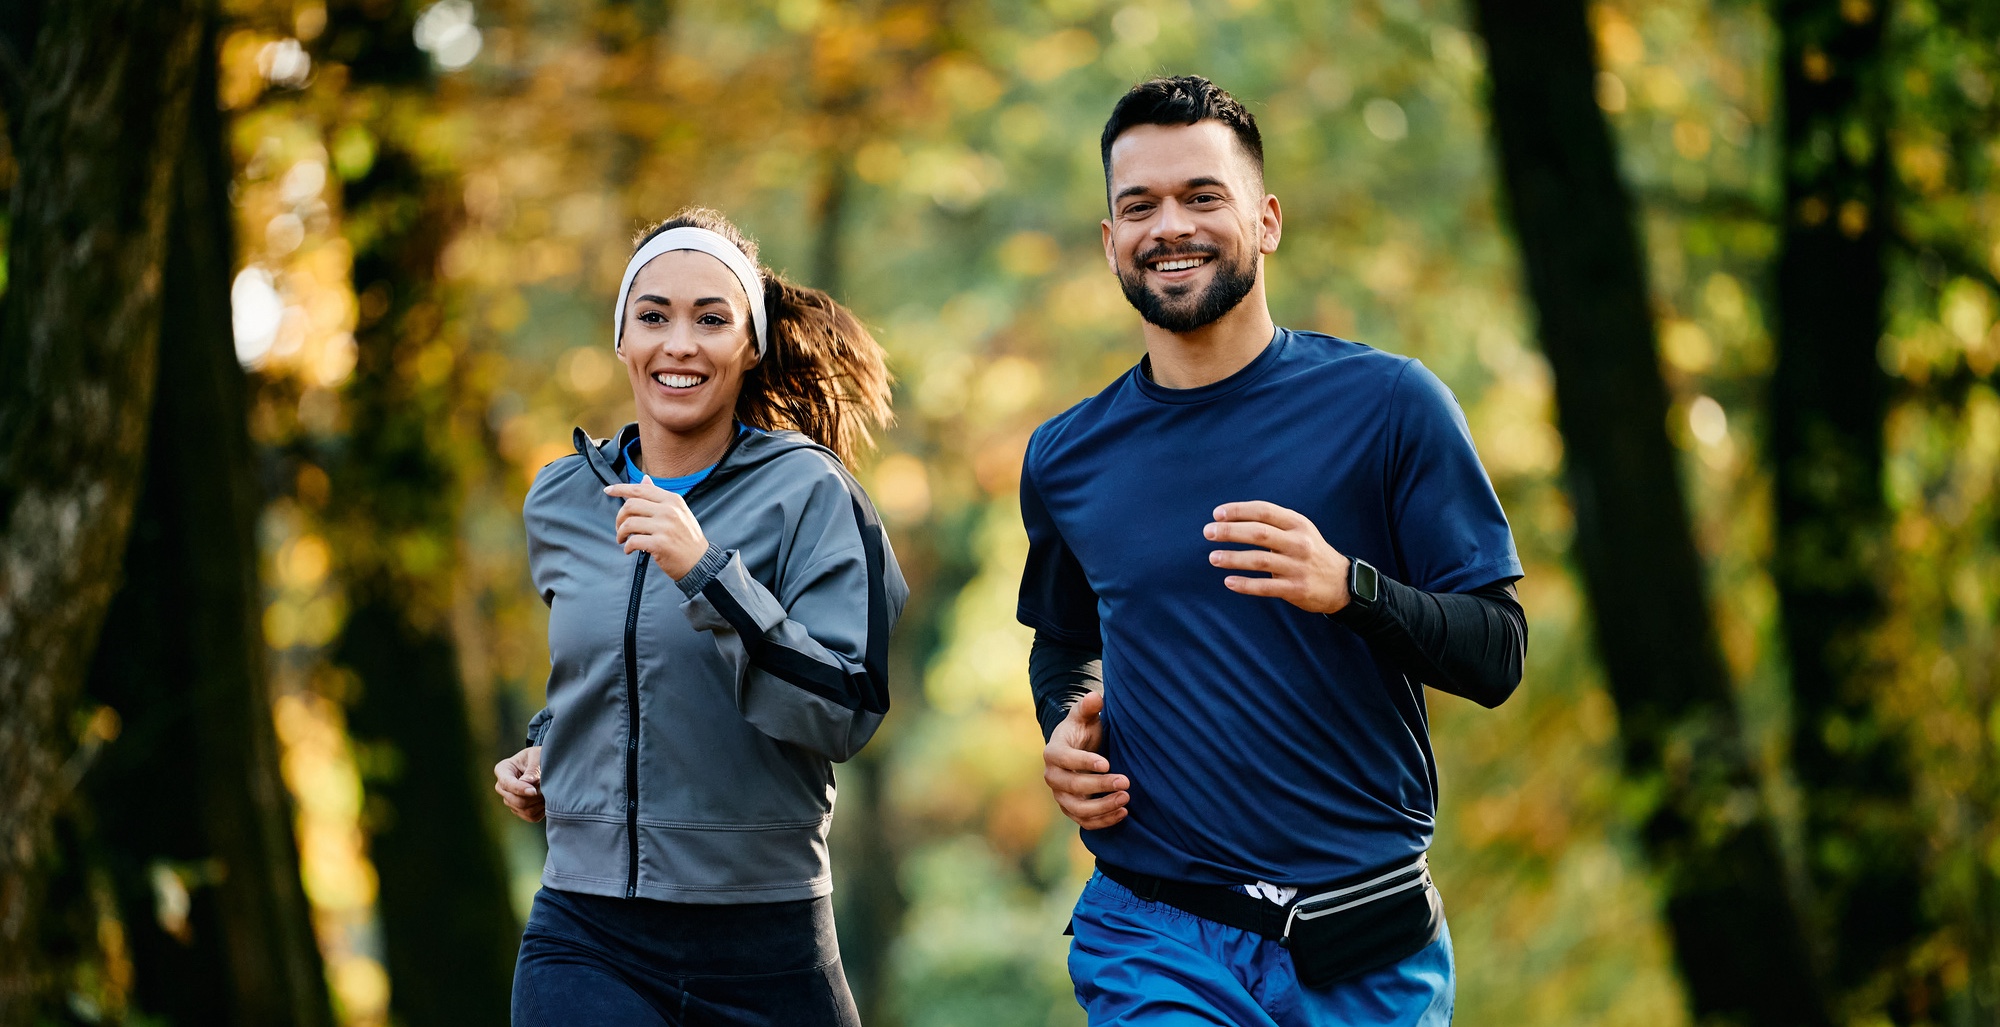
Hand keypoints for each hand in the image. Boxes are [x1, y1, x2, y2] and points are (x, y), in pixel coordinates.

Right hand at [494, 746, 544, 822]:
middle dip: (535, 796)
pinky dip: (542, 810)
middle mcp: (502, 787)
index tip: (534, 791)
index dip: (521, 789)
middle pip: (516, 800)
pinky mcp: (520, 810)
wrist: (542, 764)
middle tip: (547, 787)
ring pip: (524, 810)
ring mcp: (510, 800)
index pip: (508, 784)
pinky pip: (531, 816)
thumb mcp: (537, 756)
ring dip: (540, 803)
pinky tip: (546, 799)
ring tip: (548, 791)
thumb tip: (528, 783)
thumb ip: (533, 769)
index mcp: (503, 770)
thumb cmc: (538, 756)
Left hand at [605, 477, 707, 578]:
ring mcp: (665, 527)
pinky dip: (627, 547)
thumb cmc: (687, 538)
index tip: (608, 490)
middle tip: (620, 528)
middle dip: (619, 517)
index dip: (621, 488)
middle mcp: (669, 510)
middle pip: (630, 505)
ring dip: (621, 533)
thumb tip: (644, 479)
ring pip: (629, 523)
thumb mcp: (678, 512)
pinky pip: (633, 541)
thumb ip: (658, 497)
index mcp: (672, 500)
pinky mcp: (660, 544)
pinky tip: (630, 550)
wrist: (700, 563)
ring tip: (623, 540)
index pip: (641, 489)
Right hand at [1042, 691, 1129, 829]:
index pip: (1064, 759)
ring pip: (1078, 809)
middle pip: (1073, 786)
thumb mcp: (1083, 716)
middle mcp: (1053, 776)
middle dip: (1100, 786)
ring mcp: (1061, 796)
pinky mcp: (1071, 809)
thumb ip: (1088, 707)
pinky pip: (1085, 822)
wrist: (1076, 750)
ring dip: (1103, 807)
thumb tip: (1095, 698)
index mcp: (1053, 752)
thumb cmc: (1081, 730)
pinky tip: (1123, 812)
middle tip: (1126, 782)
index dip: (1084, 762)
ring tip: (1126, 798)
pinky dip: (1103, 821)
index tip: (1107, 763)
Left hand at [1205, 501, 1352, 613]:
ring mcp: (1297, 566)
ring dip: (1233, 558)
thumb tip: (1231, 518)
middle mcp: (1298, 543)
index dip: (1238, 510)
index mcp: (1298, 524)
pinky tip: (1229, 582)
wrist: (1341, 583)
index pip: (1264, 511)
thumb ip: (1273, 523)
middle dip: (1230, 531)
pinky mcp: (1295, 588)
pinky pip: (1265, 587)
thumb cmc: (1310, 552)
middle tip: (1208, 532)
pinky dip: (1245, 584)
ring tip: (1213, 557)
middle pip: (1259, 533)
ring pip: (1259, 560)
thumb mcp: (1299, 530)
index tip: (1217, 514)